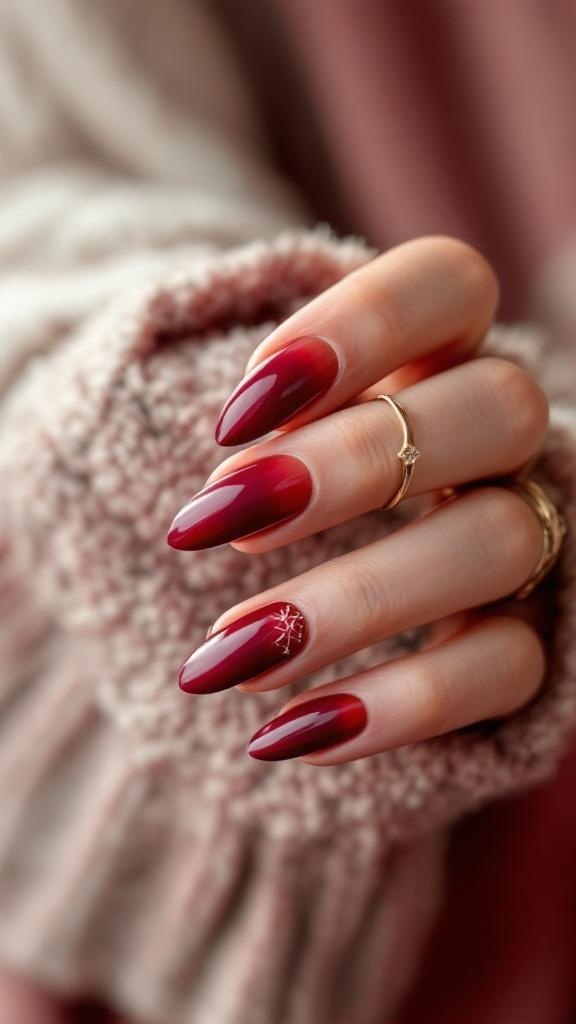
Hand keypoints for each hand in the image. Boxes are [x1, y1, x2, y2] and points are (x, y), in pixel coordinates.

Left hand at [168, 237, 548, 763]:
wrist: (207, 607)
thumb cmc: (197, 491)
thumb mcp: (160, 422)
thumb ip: (169, 381)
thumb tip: (207, 426)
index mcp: (421, 351)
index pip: (447, 284)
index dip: (360, 327)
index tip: (233, 414)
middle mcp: (489, 437)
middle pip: (496, 409)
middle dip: (353, 466)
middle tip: (219, 522)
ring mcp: (518, 536)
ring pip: (500, 542)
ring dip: (356, 598)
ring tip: (224, 655)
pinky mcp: (516, 647)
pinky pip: (506, 670)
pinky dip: (402, 704)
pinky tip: (288, 733)